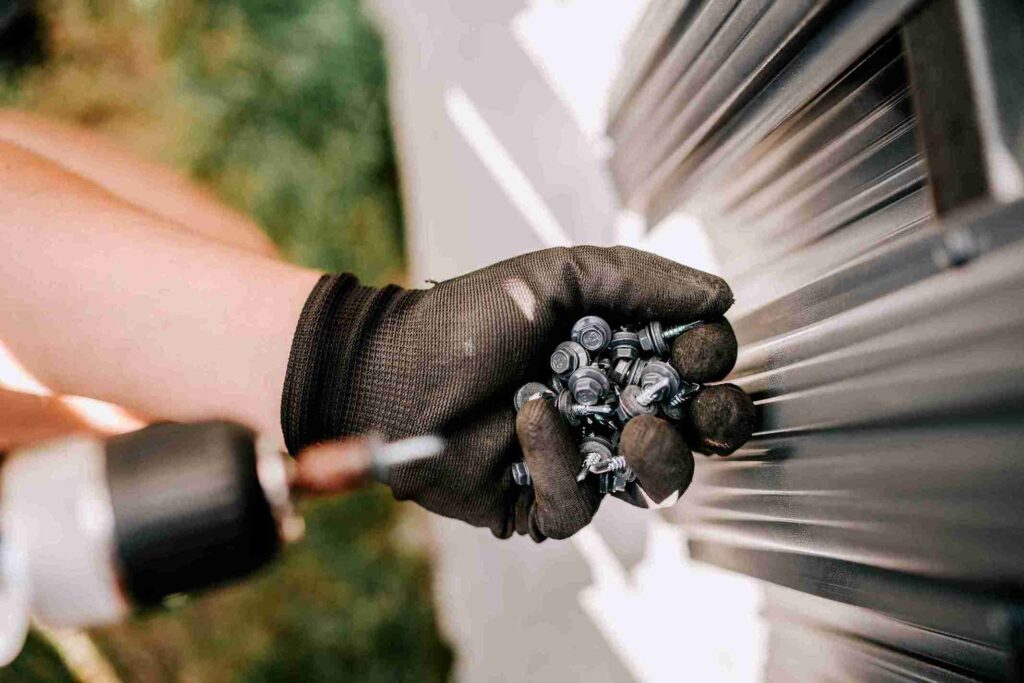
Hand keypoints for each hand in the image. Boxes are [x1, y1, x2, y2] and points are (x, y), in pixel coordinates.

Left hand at [282, 246, 750, 538]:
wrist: (391, 368)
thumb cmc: (470, 317)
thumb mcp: (557, 277)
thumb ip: (639, 279)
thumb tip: (720, 293)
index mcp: (622, 352)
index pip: (698, 364)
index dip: (711, 359)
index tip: (696, 348)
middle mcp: (611, 406)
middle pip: (699, 430)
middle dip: (717, 420)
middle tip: (700, 407)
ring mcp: (581, 458)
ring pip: (658, 482)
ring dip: (660, 455)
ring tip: (633, 429)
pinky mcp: (541, 503)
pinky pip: (578, 505)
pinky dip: (560, 463)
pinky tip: (530, 419)